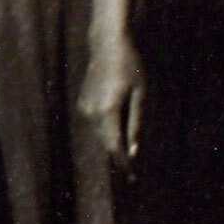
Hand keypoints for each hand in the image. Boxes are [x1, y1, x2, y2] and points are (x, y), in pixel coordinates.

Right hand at [79, 30, 146, 166]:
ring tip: (128, 152)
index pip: (114, 146)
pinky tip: (119, 126)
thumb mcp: (140, 94)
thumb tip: (132, 151)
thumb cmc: (130, 66)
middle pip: (106, 143)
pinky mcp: (83, 104)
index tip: (132, 178)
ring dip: (114, 143)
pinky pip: (97, 124)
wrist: (107, 45)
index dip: (123, 164)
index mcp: (107, 111)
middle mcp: (91, 112)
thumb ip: (136, 123)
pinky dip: (108, 130)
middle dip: (119, 156)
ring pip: (101, 135)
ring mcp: (84, 108)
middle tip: (133, 175)